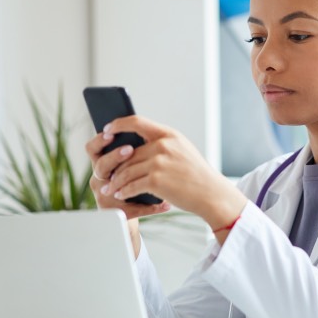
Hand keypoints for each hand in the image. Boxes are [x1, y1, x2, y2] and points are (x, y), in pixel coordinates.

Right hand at [85, 129, 170, 221]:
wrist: (141, 207)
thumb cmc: (139, 178)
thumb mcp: (135, 162)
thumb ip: (136, 150)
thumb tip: (148, 130)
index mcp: (103, 163)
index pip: (93, 148)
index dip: (99, 140)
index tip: (110, 133)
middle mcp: (99, 178)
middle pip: (101, 165)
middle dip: (114, 156)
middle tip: (130, 150)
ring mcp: (103, 195)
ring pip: (109, 187)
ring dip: (127, 181)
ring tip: (146, 179)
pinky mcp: (113, 212)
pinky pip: (130, 209)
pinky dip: (149, 207)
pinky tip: (164, 204)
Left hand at [96, 116, 246, 231]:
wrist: (211, 193)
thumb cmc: (195, 174)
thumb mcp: (182, 149)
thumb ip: (161, 144)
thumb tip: (134, 147)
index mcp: (168, 134)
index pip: (136, 122)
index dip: (118, 124)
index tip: (107, 130)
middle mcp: (162, 145)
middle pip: (127, 154)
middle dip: (114, 166)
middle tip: (106, 175)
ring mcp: (159, 163)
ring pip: (126, 171)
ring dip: (116, 182)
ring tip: (110, 188)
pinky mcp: (156, 181)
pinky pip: (131, 185)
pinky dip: (123, 192)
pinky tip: (120, 195)